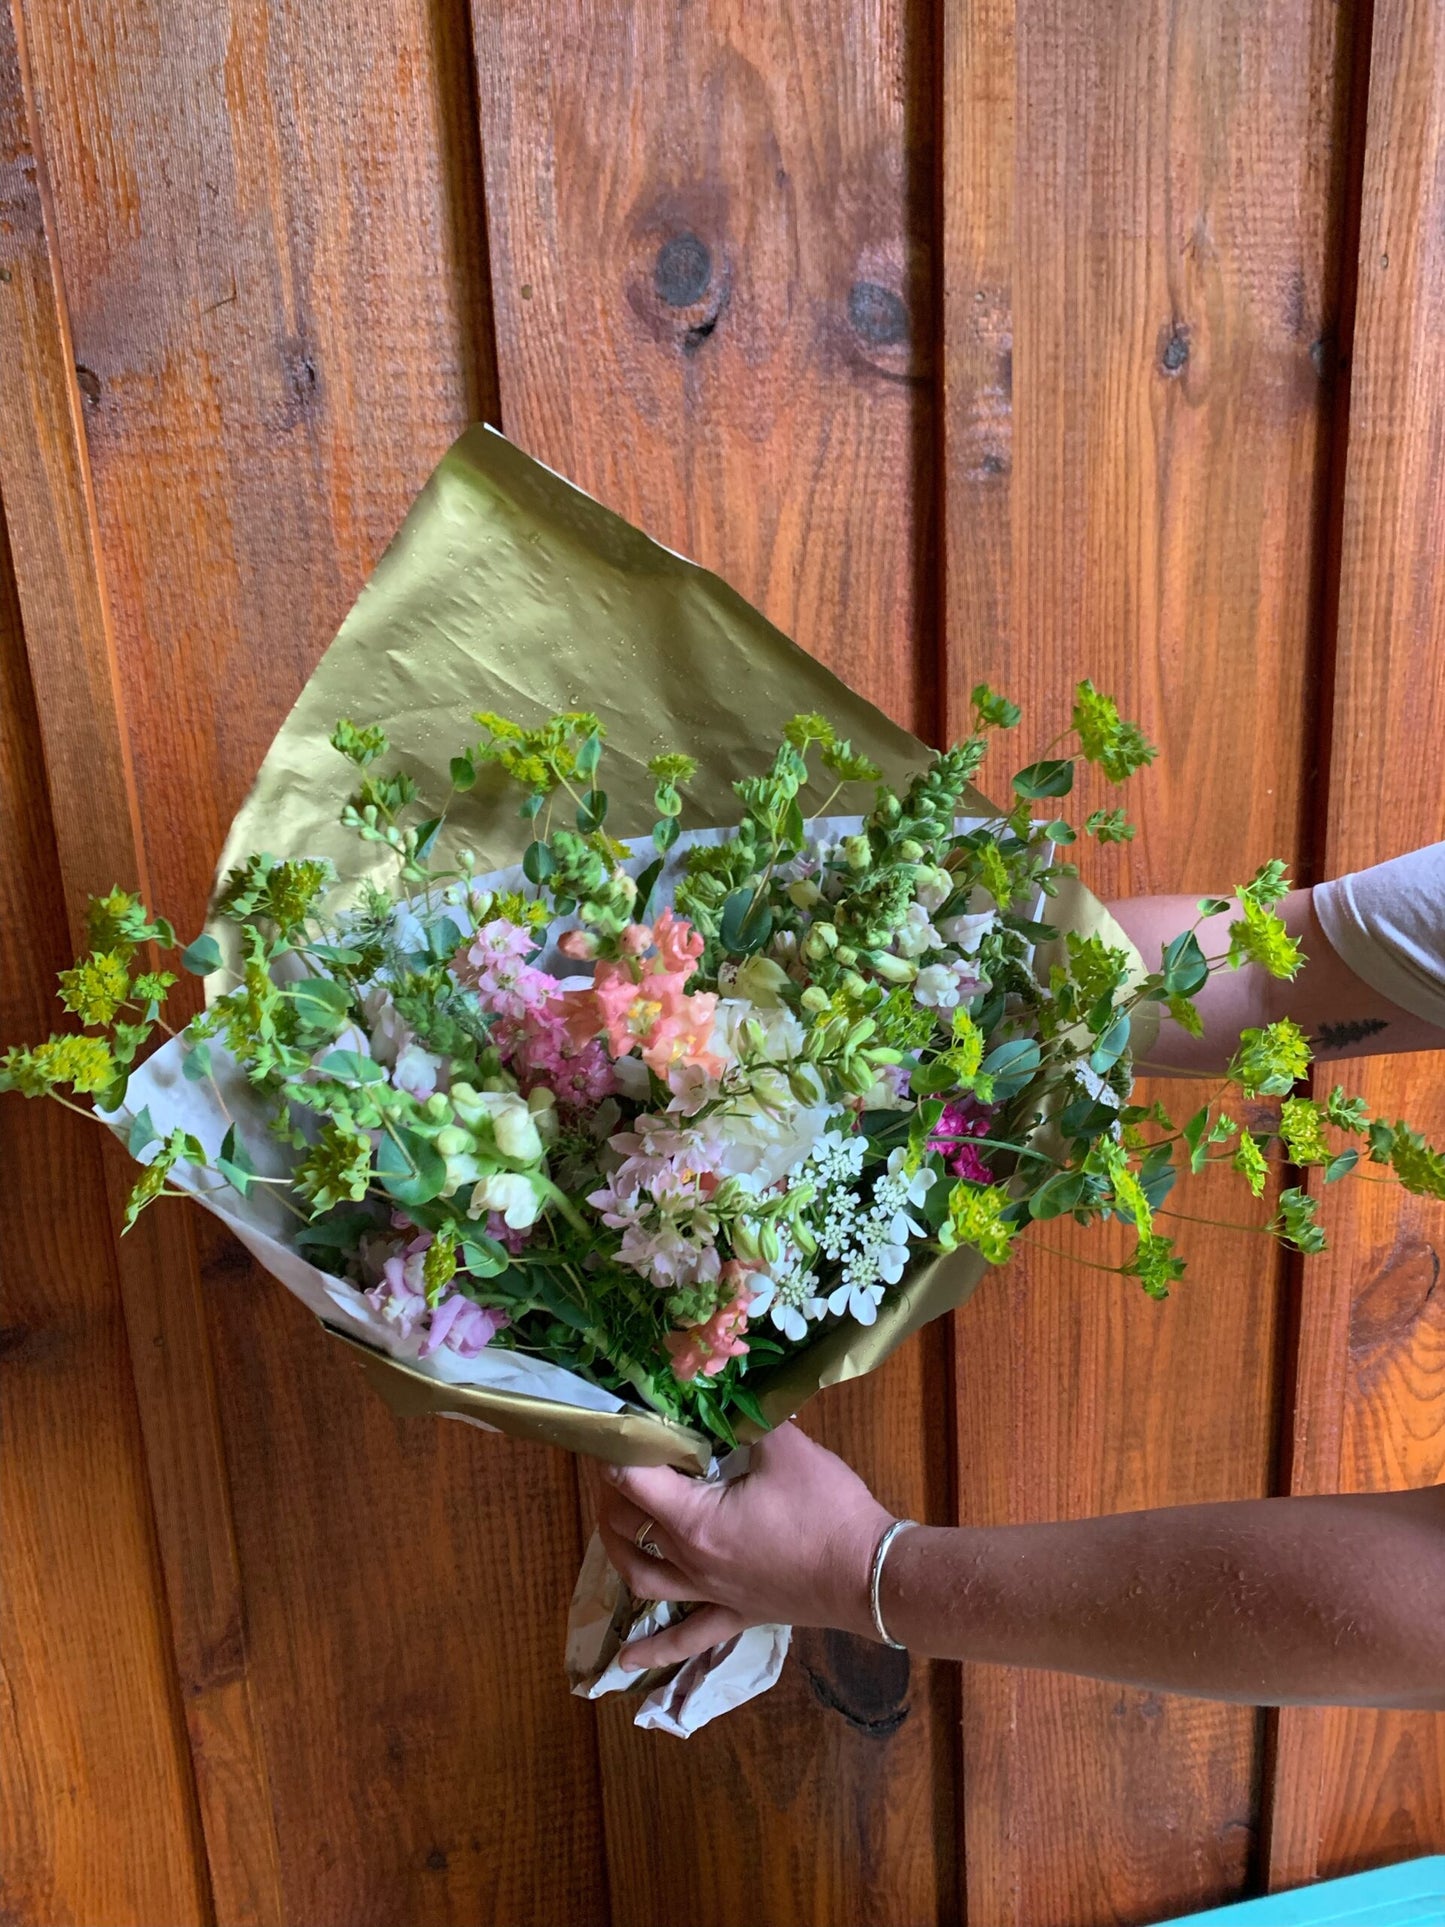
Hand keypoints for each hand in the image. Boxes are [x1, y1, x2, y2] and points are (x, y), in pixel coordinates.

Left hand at [595, 1421, 894, 1670]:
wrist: (868, 1575)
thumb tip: (728, 1390)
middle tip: (623, 1456)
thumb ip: (751, 1417)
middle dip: (614, 1489)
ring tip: (612, 1522)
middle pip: (628, 1526)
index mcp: (695, 1519)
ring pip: (641, 1577)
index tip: (618, 1423)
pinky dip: (652, 1648)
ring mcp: (708, 1594)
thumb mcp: (788, 1448)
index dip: (620, 1448)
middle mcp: (690, 1561)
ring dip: (619, 1548)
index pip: (634, 1479)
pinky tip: (624, 1660)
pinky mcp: (733, 1614)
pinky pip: (686, 1637)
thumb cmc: (827, 1510)